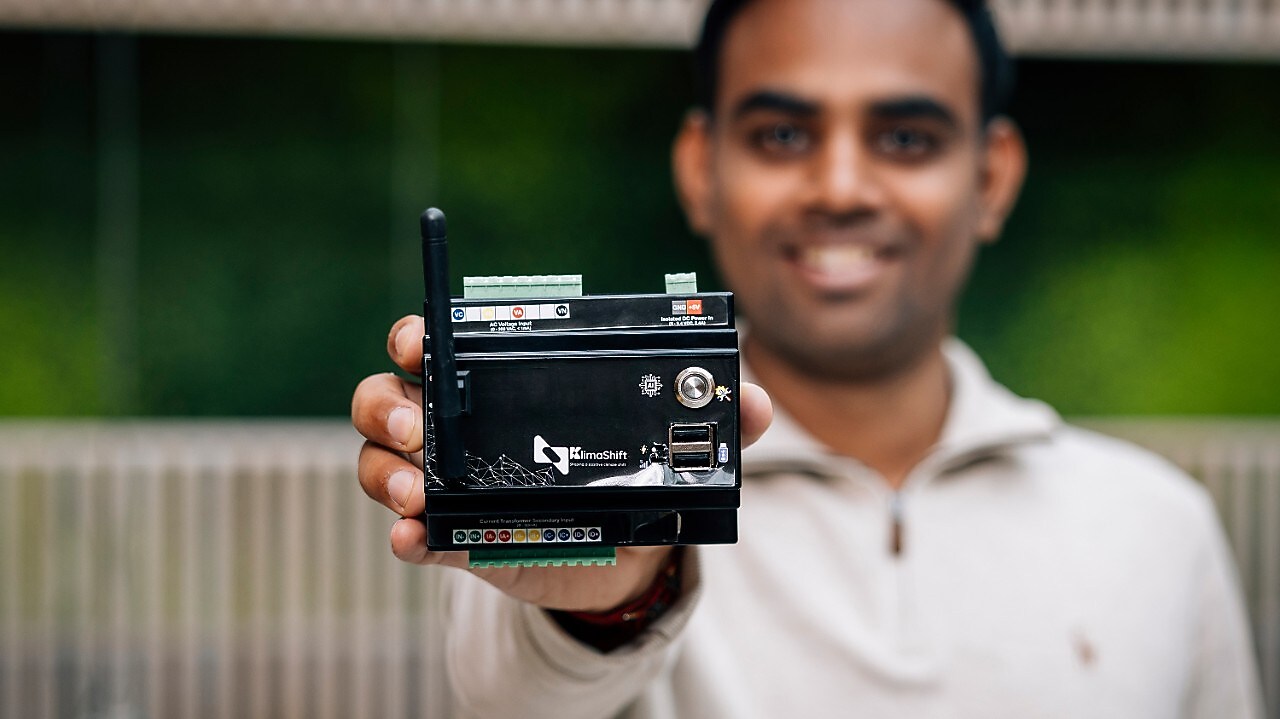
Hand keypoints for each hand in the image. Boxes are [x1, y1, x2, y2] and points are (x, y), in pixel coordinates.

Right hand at [352, 315, 772, 612]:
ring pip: (381, 458)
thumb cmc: (631, 479)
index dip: (417, 334)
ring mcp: (448, 482)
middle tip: (423, 426)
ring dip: (387, 469)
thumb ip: (711, 421)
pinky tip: (415, 539)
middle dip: (392, 402)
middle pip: (387, 396)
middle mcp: (458, 425)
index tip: (421, 340)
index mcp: (501, 385)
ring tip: (421, 491)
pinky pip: (408, 532)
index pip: (439, 344)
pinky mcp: (452, 538)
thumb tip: (752, 404)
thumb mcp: (667, 447)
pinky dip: (405, 536)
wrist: (622, 560)